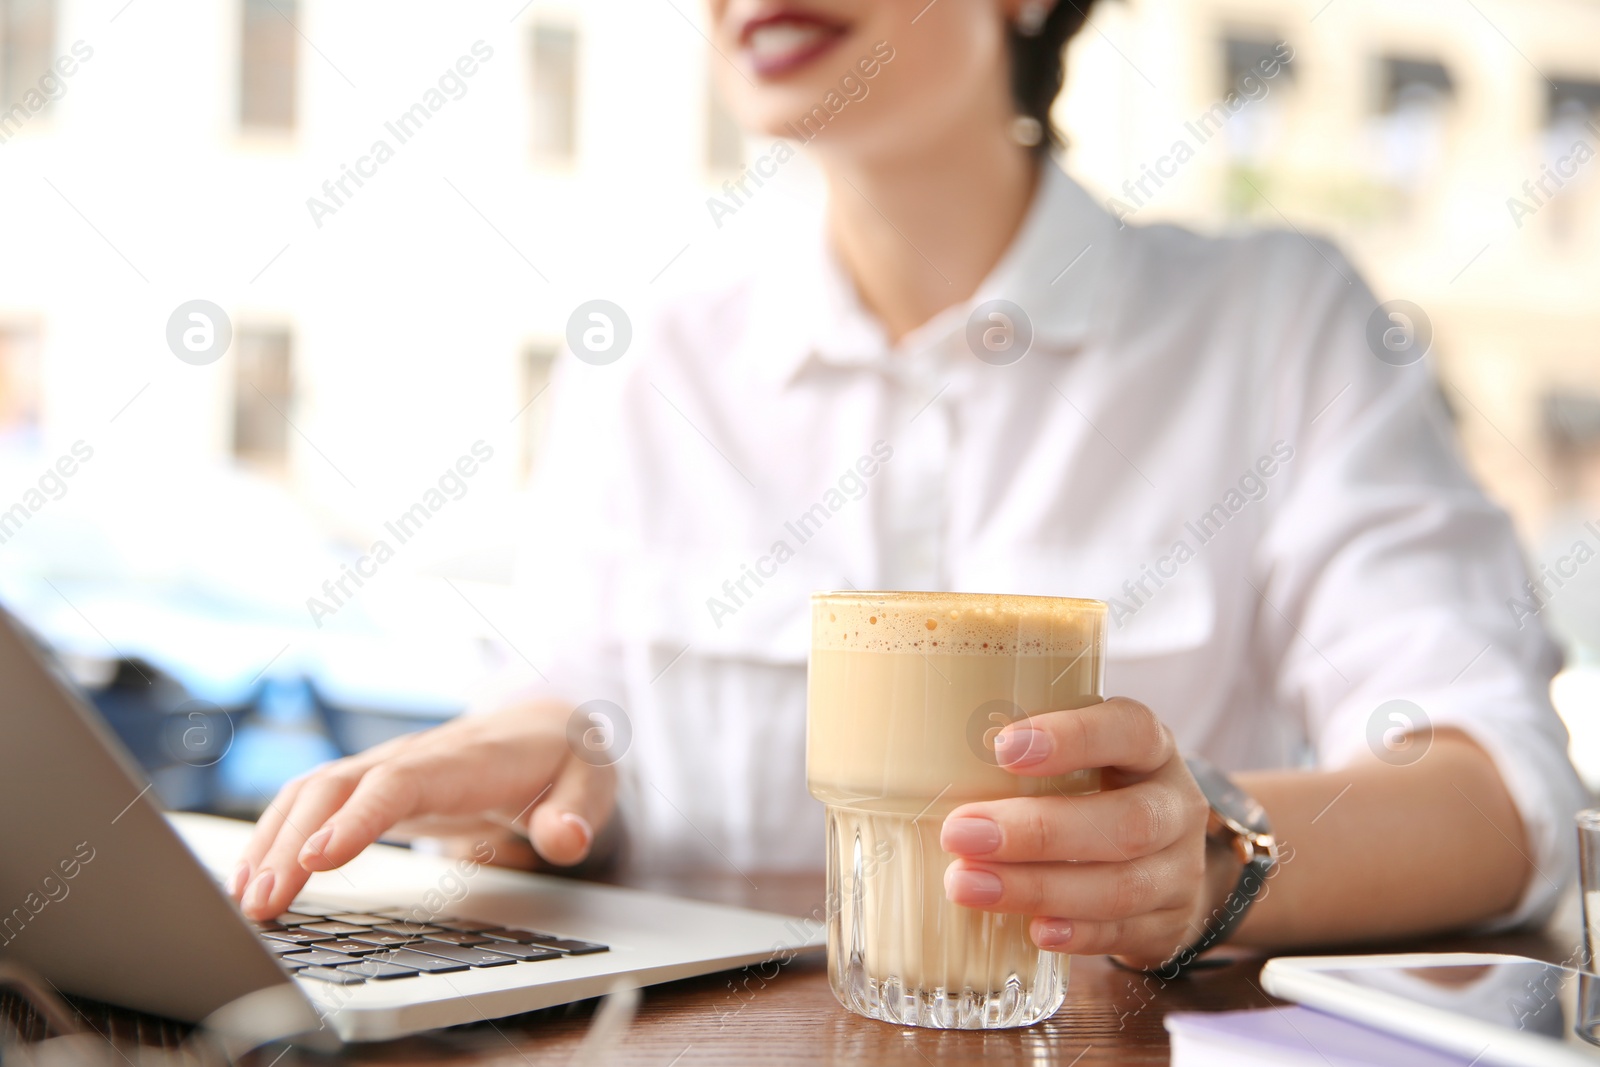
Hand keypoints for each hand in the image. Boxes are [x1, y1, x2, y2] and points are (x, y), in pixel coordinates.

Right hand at [229, 701, 613, 919]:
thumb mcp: (591, 781)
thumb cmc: (564, 759)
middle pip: (338, 788)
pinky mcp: (371, 787)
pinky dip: (274, 835)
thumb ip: (580, 811)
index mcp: (465, 759)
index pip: (400, 782)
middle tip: (262, 904)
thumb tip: (566, 838)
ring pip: (312, 792)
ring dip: (271, 841)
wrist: (546, 728)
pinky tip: (252, 878)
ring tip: (246, 902)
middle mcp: (414, 757)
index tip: (317, 858)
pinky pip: (310, 804)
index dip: (357, 818)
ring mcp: (386, 769)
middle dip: (292, 842)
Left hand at [939, 697, 1212, 967]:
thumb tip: (908, 744)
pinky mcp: (1168, 923)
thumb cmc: (1090, 789)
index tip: (1003, 748)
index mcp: (1148, 747)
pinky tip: (1033, 931)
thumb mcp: (1072, 756)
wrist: (1161, 858)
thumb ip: (1018, 750)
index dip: (1072, 738)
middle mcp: (1173, 804)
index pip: (1127, 729)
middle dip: (1038, 831)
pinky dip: (1077, 934)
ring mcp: (1179, 869)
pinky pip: (1125, 932)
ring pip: (1122, 885)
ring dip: (1039, 888)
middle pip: (1125, 821)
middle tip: (961, 834)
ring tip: (968, 886)